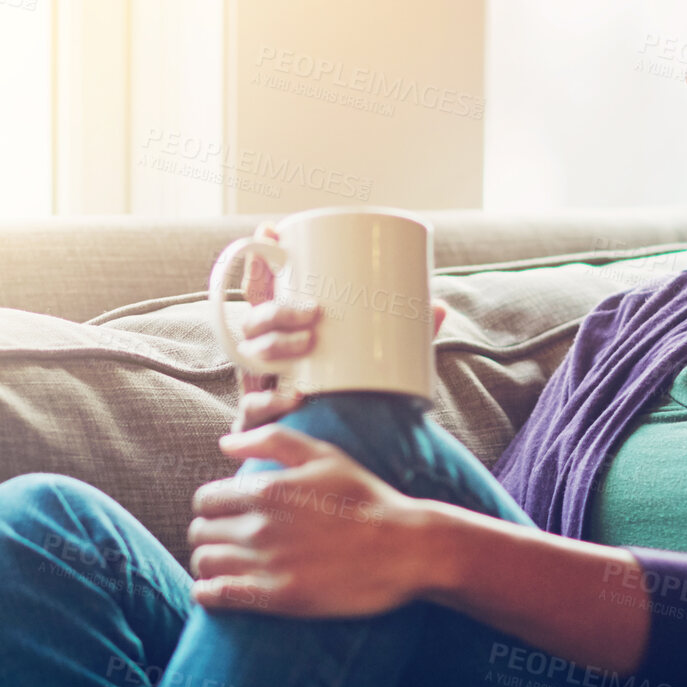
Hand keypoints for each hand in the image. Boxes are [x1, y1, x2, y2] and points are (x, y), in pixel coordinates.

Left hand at [188, 424, 456, 616]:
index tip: (228, 513)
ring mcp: (266, 564)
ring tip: (227, 562)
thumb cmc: (366, 498)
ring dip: (209, 561)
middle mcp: (259, 526)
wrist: (404, 548)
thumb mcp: (325, 455)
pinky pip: (215, 596)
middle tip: (229, 538)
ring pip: (204, 563)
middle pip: (200, 531)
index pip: (205, 499)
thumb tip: (225, 443)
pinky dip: (208, 592)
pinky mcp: (275, 598)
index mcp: (267, 489)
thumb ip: (271, 440)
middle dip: (210, 532)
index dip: (212, 505)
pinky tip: (221, 589)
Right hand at [232, 222, 450, 433]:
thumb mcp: (376, 363)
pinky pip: (252, 412)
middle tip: (314, 311)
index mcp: (284, 336)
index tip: (271, 230)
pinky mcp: (261, 425)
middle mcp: (265, 359)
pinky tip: (293, 397)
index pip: (265, 294)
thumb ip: (403, 339)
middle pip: (253, 322)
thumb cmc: (353, 400)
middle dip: (277, 310)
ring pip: (249, 360)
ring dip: (274, 347)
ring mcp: (259, 390)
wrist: (344, 455)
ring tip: (308, 345)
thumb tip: (437, 306)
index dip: (261, 262)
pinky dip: (272, 403)